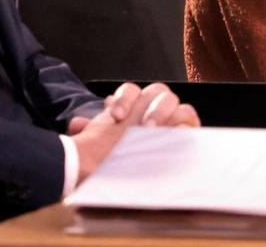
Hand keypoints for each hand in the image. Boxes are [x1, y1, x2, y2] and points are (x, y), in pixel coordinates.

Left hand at [70, 82, 199, 182]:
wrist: (129, 175)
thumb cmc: (117, 157)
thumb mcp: (101, 145)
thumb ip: (90, 131)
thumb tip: (76, 123)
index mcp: (134, 105)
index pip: (130, 91)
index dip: (124, 99)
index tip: (115, 117)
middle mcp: (154, 106)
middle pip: (157, 91)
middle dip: (148, 106)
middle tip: (141, 126)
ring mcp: (172, 116)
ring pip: (173, 101)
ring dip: (163, 113)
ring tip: (152, 131)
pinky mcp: (187, 130)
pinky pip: (189, 120)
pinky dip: (182, 126)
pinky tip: (173, 136)